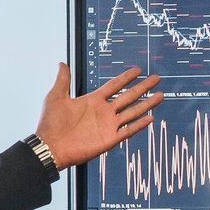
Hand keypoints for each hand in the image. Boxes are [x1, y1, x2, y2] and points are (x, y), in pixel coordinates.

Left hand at [33, 64, 162, 167]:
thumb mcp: (56, 96)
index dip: (125, 77)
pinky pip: (128, 130)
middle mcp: (103, 111)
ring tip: (159, 95)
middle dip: (142, 87)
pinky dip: (139, 125)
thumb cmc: (50, 123)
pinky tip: (150, 117)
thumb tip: (62, 63)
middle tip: (155, 78)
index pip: (114, 85)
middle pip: (128, 96)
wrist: (50, 146)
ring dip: (146, 104)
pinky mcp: (109, 139)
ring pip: (132, 111)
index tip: (137, 69)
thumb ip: (63, 79)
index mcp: (92, 100)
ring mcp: (107, 125)